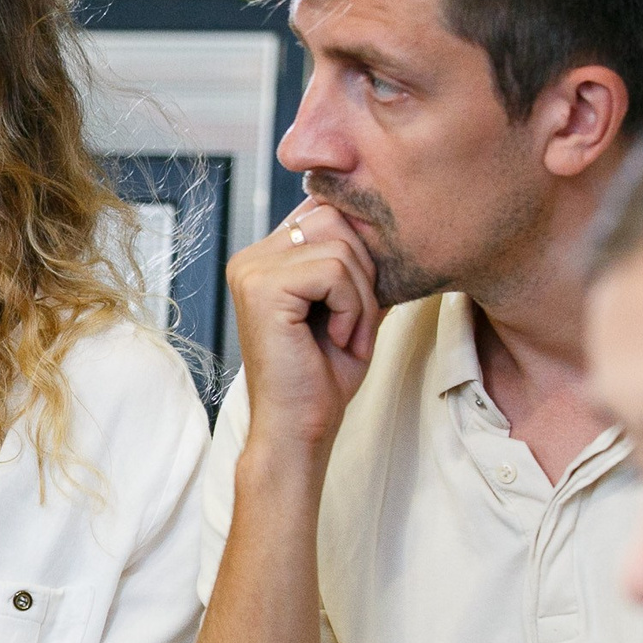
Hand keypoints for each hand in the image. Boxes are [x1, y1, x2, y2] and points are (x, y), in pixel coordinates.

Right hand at [227, 198, 382, 451]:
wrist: (299, 429)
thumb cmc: (323, 377)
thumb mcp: (351, 308)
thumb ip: (359, 264)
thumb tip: (390, 225)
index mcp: (266, 257)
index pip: (326, 213)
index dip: (358, 254)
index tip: (355, 306)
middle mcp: (251, 257)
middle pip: (335, 219)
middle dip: (364, 274)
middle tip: (355, 325)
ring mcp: (251, 270)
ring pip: (340, 246)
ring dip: (361, 298)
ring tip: (345, 336)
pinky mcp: (262, 288)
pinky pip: (333, 271)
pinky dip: (353, 309)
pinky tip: (337, 338)